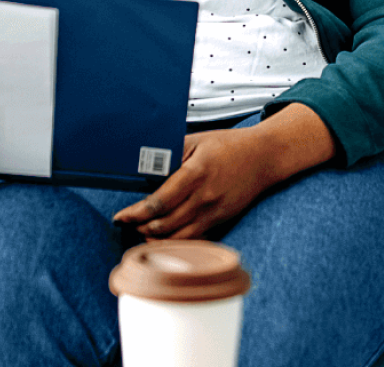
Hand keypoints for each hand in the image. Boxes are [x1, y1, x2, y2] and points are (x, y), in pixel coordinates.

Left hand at [112, 104, 336, 238]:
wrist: (262, 158)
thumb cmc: (227, 145)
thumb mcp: (195, 140)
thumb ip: (170, 154)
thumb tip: (144, 167)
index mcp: (195, 174)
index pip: (160, 202)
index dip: (137, 212)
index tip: (121, 216)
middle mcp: (205, 198)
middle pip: (166, 224)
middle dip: (141, 226)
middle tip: (125, 223)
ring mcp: (214, 212)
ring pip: (179, 237)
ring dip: (156, 238)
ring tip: (139, 231)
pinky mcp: (220, 221)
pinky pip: (194, 239)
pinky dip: (175, 243)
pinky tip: (162, 238)